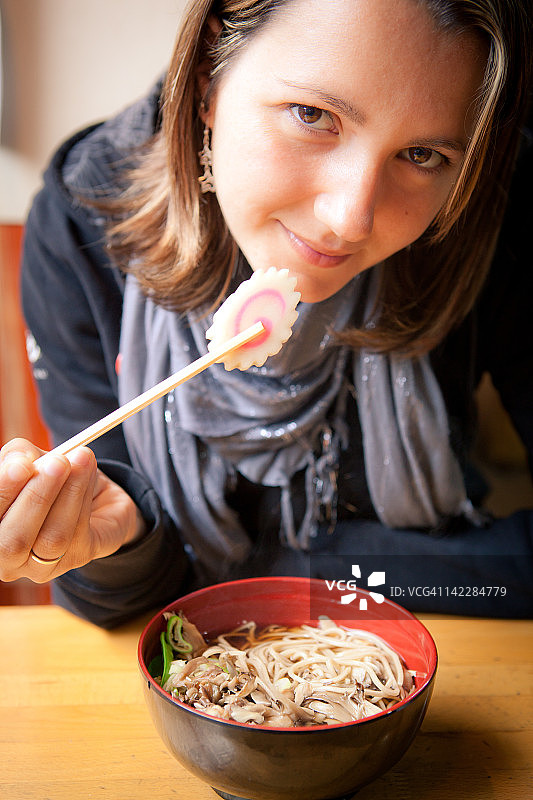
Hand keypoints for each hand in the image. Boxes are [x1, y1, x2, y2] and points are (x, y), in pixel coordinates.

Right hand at [0, 438, 143, 582]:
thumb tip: (22, 460)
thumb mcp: (29, 459)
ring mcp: (42, 565)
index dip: (3, 492)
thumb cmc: (49, 476)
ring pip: (52, 538)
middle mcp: (8, 557)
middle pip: (12, 542)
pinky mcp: (76, 558)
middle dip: (36, 498)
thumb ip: (18, 457)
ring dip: (69, 492)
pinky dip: (84, 495)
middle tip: (58, 462)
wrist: (91, 491)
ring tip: (81, 457)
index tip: (22, 465)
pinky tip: (88, 470)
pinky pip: (79, 532)